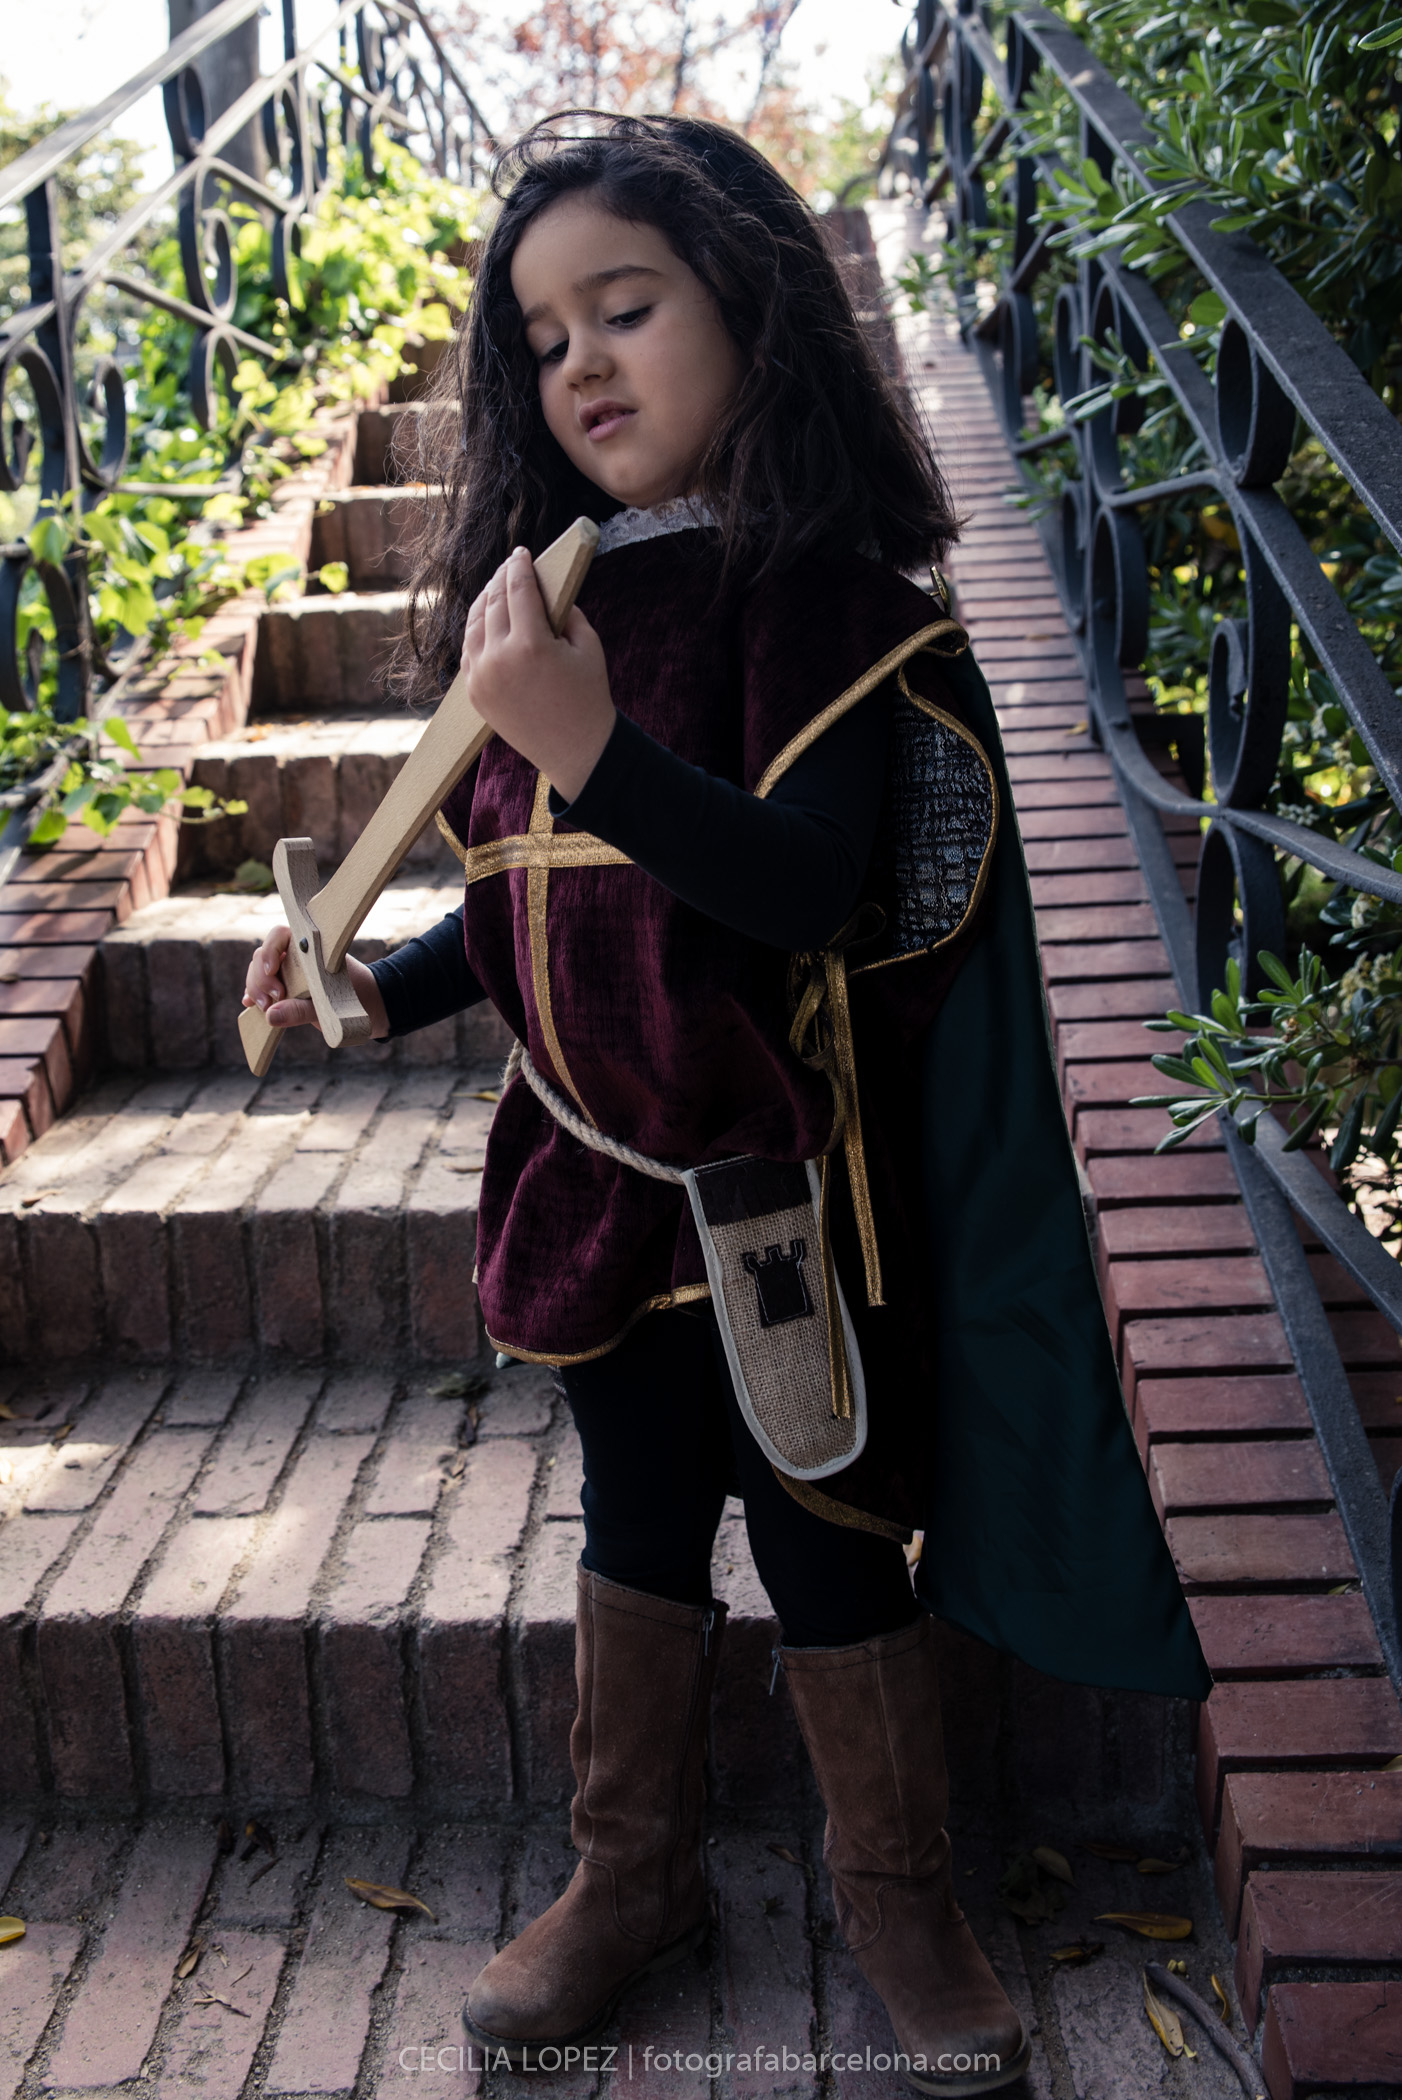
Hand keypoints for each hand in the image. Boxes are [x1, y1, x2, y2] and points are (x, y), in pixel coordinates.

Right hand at [242, 923, 388, 1039]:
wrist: (366, 1007)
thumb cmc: (352, 1000)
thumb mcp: (329, 1008)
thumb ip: (301, 1011)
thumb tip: (270, 1014)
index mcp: (309, 949)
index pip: (279, 935)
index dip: (270, 950)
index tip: (271, 971)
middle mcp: (295, 956)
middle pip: (262, 956)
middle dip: (260, 978)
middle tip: (272, 1001)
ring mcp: (286, 971)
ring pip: (258, 971)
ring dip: (256, 989)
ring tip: (266, 1009)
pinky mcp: (282, 988)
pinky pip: (261, 987)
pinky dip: (254, 995)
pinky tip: (251, 1006)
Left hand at [461, 545, 614, 800]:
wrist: (576, 751)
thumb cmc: (589, 697)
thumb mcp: (588, 646)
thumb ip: (566, 612)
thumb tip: (543, 591)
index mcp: (532, 644)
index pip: (518, 589)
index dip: (519, 566)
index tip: (521, 552)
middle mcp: (500, 658)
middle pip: (494, 601)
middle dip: (501, 578)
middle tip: (510, 566)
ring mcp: (482, 677)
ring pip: (475, 624)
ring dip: (485, 601)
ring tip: (496, 589)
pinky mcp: (474, 693)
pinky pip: (469, 651)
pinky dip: (476, 630)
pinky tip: (487, 620)